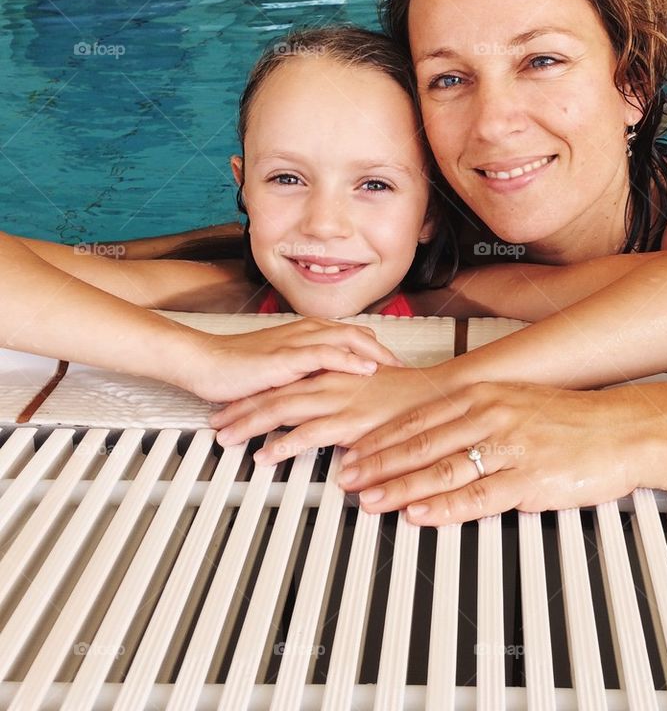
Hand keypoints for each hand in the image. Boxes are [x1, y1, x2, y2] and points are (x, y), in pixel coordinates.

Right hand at [182, 317, 403, 402]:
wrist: (204, 364)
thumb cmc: (236, 370)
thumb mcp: (278, 374)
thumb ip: (303, 376)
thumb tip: (325, 391)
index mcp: (305, 334)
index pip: (351, 336)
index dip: (376, 349)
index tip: (395, 365)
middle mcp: (305, 333)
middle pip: (357, 334)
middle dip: (385, 350)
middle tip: (406, 368)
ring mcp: (296, 342)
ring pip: (348, 339)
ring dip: (376, 353)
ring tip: (397, 368)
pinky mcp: (286, 357)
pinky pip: (326, 354)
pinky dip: (350, 361)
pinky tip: (368, 371)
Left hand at [208, 365, 455, 457]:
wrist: (437, 395)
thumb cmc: (408, 394)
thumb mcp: (369, 388)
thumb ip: (344, 393)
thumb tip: (325, 408)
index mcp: (334, 369)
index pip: (285, 379)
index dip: (257, 392)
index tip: (234, 404)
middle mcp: (331, 380)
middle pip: (275, 393)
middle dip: (242, 409)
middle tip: (219, 425)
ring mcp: (338, 399)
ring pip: (283, 409)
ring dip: (251, 426)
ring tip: (229, 441)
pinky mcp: (348, 420)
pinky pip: (307, 433)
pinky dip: (283, 445)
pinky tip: (265, 456)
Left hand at [335, 382, 643, 524]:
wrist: (621, 428)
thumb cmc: (571, 417)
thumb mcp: (517, 400)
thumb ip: (476, 414)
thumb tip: (436, 431)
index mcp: (485, 395)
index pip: (419, 418)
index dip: (381, 438)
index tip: (354, 452)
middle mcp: (492, 415)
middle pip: (421, 442)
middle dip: (377, 463)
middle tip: (347, 478)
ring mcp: (509, 447)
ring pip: (441, 469)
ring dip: (399, 486)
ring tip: (371, 499)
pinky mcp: (529, 478)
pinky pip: (477, 496)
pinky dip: (443, 507)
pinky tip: (419, 513)